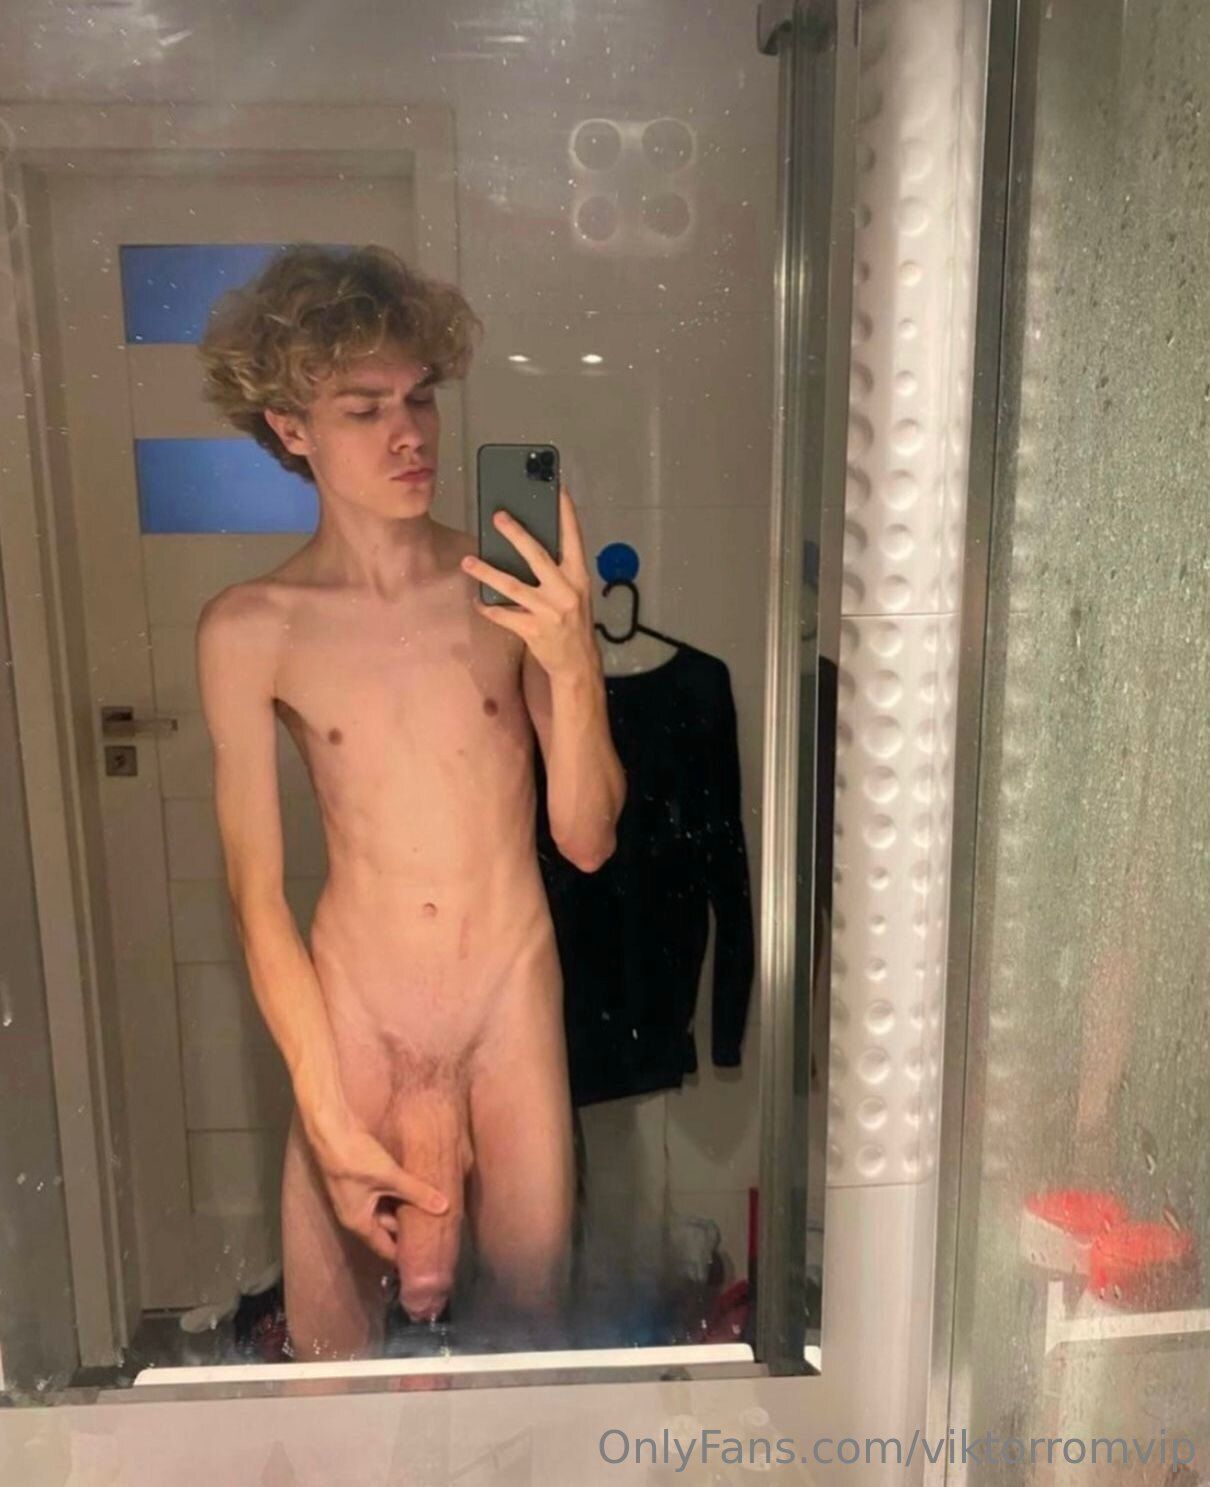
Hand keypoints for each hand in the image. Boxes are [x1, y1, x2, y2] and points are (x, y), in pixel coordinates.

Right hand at [313, 1124, 448, 1263]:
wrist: (332, 1129)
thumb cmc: (355, 1159)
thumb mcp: (390, 1177)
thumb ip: (418, 1192)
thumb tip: (445, 1207)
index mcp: (359, 1223)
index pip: (385, 1248)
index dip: (405, 1255)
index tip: (426, 1258)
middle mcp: (356, 1215)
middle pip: (387, 1229)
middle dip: (409, 1229)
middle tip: (437, 1230)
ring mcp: (356, 1197)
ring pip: (385, 1210)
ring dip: (404, 1209)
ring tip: (431, 1210)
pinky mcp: (360, 1180)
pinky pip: (382, 1194)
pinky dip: (397, 1194)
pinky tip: (415, 1187)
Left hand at [461, 484, 598, 679]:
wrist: (578, 663)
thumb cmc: (574, 622)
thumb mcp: (575, 592)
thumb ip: (559, 571)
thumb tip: (527, 544)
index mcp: (579, 577)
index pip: (574, 539)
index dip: (566, 513)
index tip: (557, 488)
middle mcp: (566, 591)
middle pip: (537, 556)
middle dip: (516, 535)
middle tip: (497, 517)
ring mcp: (549, 612)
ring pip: (512, 586)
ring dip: (487, 572)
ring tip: (468, 561)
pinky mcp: (533, 630)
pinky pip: (503, 615)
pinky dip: (488, 608)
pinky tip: (477, 600)